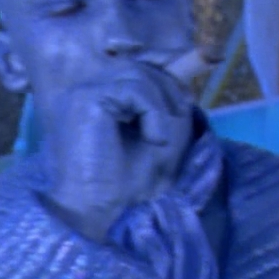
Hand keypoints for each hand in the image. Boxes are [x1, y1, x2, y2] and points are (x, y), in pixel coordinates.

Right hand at [46, 61, 191, 241]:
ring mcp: (84, 92)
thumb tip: (194, 65)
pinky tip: (154, 141)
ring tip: (162, 140)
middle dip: (169, 93)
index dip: (167, 83)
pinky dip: (153, 113)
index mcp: (100, 99)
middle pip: (140, 68)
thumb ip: (170, 101)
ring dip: (161, 107)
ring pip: (138, 75)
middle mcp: (88, 90)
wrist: (102, 212)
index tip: (185, 106)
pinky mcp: (86, 98)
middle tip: (176, 127)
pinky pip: (133, 89)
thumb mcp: (162, 133)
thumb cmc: (128, 184)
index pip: (139, 70)